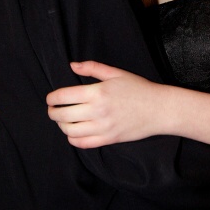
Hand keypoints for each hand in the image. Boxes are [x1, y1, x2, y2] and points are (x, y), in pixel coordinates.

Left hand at [47, 61, 166, 148]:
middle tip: (52, 109)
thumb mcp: (116, 73)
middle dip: (52, 112)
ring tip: (63, 120)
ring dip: (61, 126)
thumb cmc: (138, 88)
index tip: (50, 99)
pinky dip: (73, 139)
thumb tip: (72, 65)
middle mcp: (97, 111)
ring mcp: (102, 127)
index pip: (63, 97)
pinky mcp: (108, 139)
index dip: (51, 98)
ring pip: (69, 131)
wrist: (158, 109)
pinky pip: (82, 143)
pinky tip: (74, 132)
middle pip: (62, 115)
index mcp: (97, 92)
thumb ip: (92, 68)